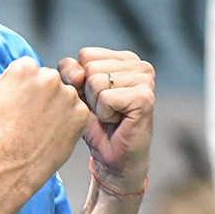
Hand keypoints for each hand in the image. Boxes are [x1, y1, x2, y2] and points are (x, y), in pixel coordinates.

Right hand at [0, 57, 90, 189]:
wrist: (12, 162)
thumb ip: (4, 78)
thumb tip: (13, 76)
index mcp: (25, 68)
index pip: (31, 68)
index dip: (26, 85)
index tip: (24, 98)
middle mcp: (49, 77)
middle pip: (50, 79)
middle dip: (44, 93)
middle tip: (33, 114)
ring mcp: (67, 95)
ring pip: (65, 95)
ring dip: (57, 107)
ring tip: (42, 126)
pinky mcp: (80, 113)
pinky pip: (76, 112)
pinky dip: (68, 121)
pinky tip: (53, 132)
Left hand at [58, 47, 152, 193]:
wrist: (113, 158)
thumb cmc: (97, 125)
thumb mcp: (76, 92)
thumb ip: (70, 72)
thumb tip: (79, 74)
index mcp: (124, 59)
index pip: (85, 54)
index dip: (80, 80)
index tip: (94, 98)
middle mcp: (139, 65)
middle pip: (90, 67)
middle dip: (88, 93)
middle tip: (104, 110)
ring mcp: (145, 80)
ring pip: (96, 81)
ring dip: (96, 105)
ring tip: (110, 115)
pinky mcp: (144, 97)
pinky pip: (106, 98)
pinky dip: (104, 114)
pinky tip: (116, 121)